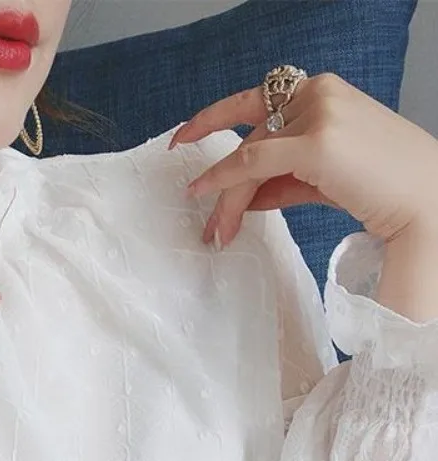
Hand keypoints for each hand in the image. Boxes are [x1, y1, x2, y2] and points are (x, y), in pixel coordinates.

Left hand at [168, 72, 437, 248]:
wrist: (424, 200)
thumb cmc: (381, 188)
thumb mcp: (323, 176)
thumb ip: (283, 179)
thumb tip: (244, 197)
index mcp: (322, 92)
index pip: (258, 103)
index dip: (214, 118)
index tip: (183, 137)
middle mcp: (318, 94)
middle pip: (251, 136)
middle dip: (222, 178)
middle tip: (199, 210)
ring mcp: (318, 114)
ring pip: (250, 154)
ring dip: (226, 196)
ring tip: (214, 231)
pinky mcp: (316, 141)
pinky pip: (253, 161)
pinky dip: (225, 181)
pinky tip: (207, 199)